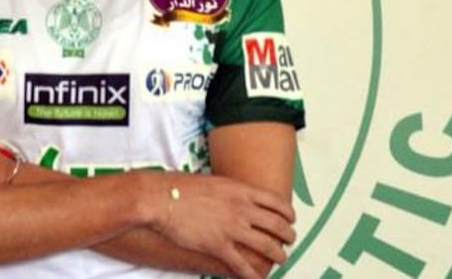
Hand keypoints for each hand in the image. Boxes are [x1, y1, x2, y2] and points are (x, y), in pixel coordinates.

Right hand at [145, 173, 294, 278]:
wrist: (162, 199)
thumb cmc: (181, 187)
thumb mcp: (214, 181)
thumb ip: (231, 191)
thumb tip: (237, 197)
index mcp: (241, 191)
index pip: (278, 203)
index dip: (288, 214)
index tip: (290, 219)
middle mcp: (242, 210)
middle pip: (278, 226)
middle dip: (288, 236)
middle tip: (289, 241)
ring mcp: (232, 229)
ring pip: (268, 247)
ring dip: (279, 256)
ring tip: (280, 259)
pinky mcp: (218, 246)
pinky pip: (243, 266)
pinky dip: (254, 276)